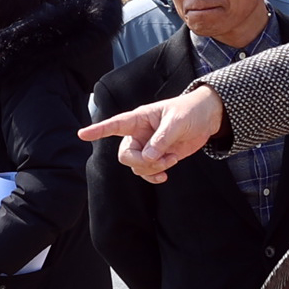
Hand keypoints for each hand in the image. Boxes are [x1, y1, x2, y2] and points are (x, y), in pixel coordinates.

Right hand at [79, 84, 224, 181]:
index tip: (82, 134)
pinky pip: (147, 172)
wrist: (207, 118)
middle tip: (159, 160)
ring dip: (152, 169)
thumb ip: (162, 138)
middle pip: (125, 155)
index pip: (115, 124)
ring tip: (171, 160)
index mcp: (140, 118)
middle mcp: (139, 134)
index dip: (98, 130)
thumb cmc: (190, 111)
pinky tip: (165, 175)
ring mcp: (147, 147)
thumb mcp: (177, 121)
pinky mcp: (158, 157)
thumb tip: (149, 156)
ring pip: (136, 166)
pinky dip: (154, 176)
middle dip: (140, 162)